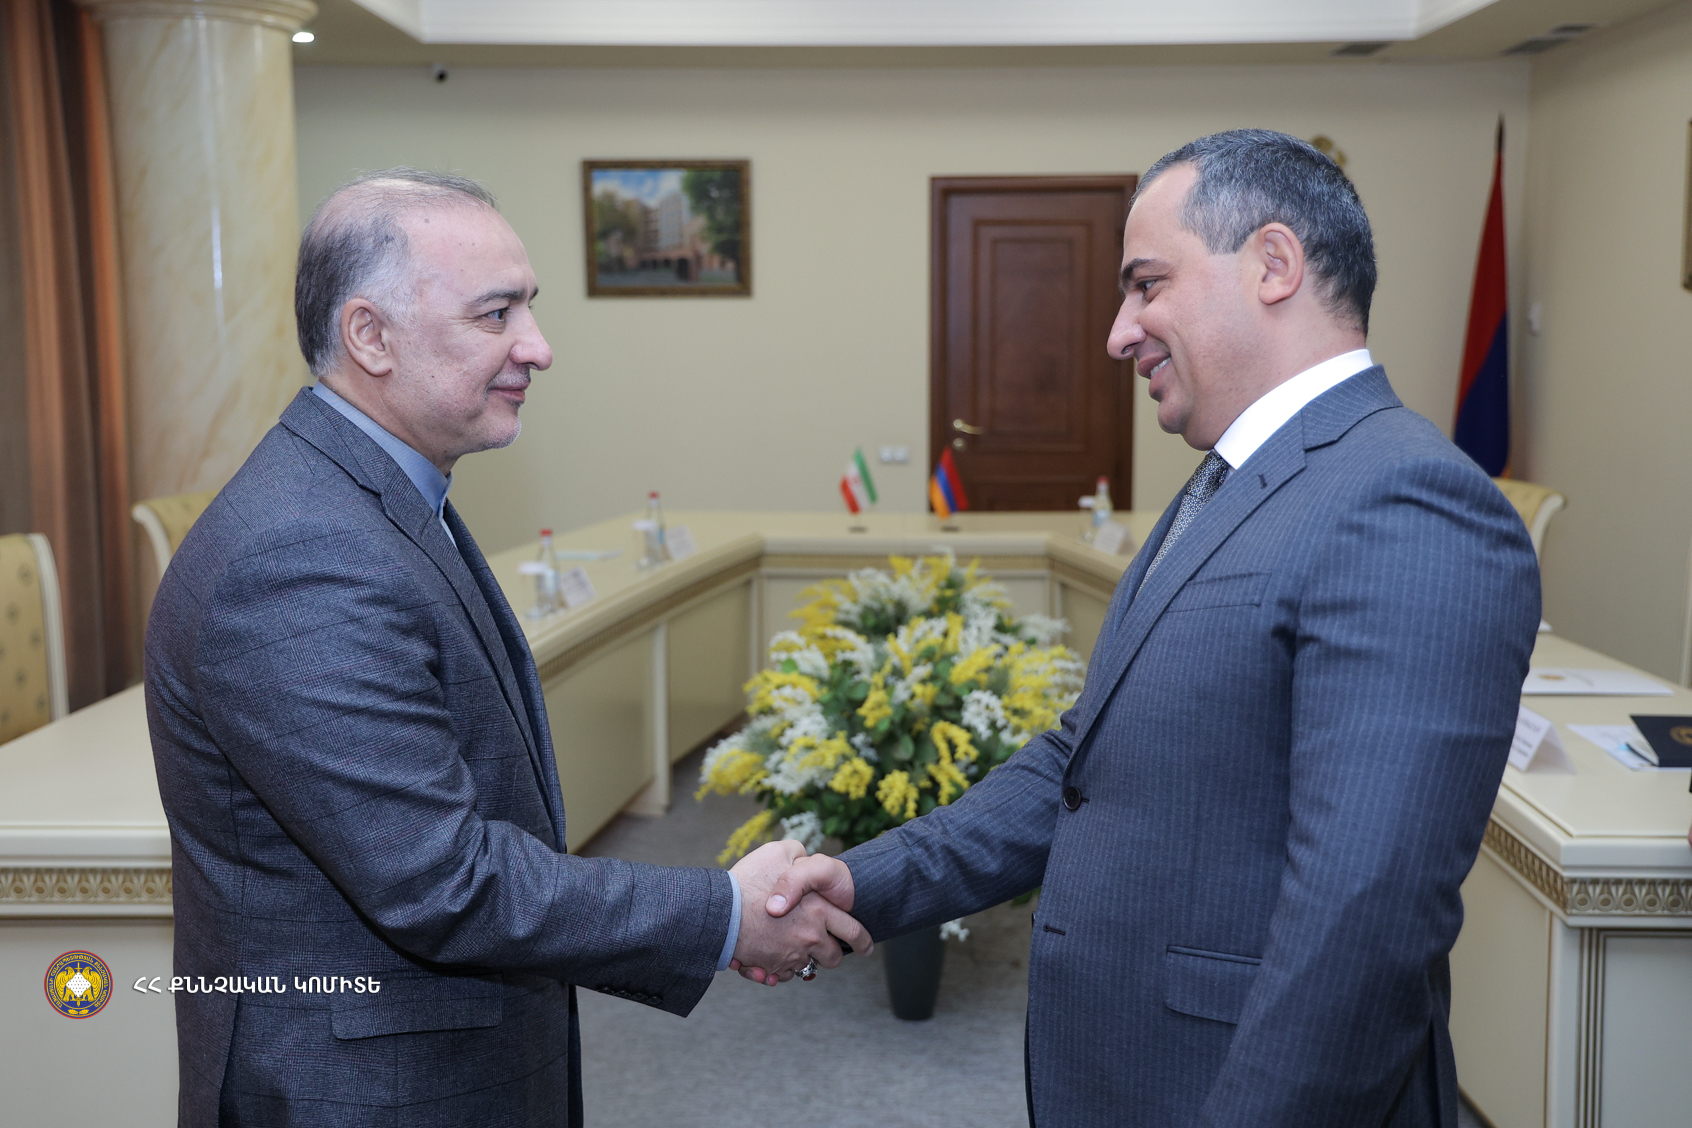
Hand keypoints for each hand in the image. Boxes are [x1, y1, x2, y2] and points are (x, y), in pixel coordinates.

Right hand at [728, 842, 870, 985]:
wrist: (718, 911)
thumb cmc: (749, 881)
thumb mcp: (778, 852)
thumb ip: (798, 853)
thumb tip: (803, 857)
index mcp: (819, 911)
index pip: (852, 931)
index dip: (862, 941)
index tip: (866, 947)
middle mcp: (809, 937)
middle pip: (832, 958)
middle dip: (831, 956)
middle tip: (826, 951)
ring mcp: (790, 955)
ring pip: (807, 968)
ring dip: (803, 962)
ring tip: (792, 951)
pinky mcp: (771, 967)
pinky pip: (781, 975)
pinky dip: (777, 970)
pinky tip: (768, 961)